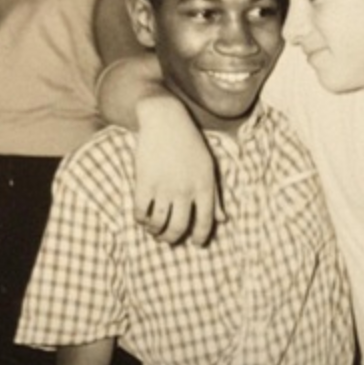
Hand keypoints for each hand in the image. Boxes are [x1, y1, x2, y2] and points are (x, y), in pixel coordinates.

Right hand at [134, 96, 224, 244]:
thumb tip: (223, 220)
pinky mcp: (144, 182)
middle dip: (173, 238)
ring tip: (155, 230)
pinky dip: (141, 220)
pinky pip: (141, 212)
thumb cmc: (190, 144)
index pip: (205, 222)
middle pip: (179, 227)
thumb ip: (216, 196)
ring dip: (156, 231)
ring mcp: (164, 187)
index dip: (200, 237)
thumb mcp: (209, 168)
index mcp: (204, 186)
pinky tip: (143, 218)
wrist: (166, 121)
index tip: (196, 244)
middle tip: (169, 239)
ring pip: (158, 223)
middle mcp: (185, 190)